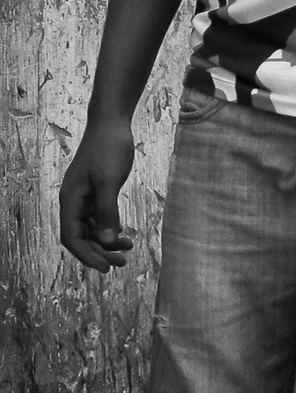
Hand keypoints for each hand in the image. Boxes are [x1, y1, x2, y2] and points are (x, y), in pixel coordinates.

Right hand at [59, 119, 136, 270]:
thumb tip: (107, 241)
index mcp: (70, 200)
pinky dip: (109, 228)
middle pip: (80, 237)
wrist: (112, 124)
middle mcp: (73, 201)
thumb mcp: (109, 182)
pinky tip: (123, 235)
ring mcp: (84, 197)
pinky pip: (98, 218)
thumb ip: (107, 211)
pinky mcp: (96, 192)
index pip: (71, 238)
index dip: (87, 255)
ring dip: (106, 242)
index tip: (107, 268)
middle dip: (99, 252)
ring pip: (90, 229)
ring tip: (127, 249)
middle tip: (122, 264)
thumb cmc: (109, 149)